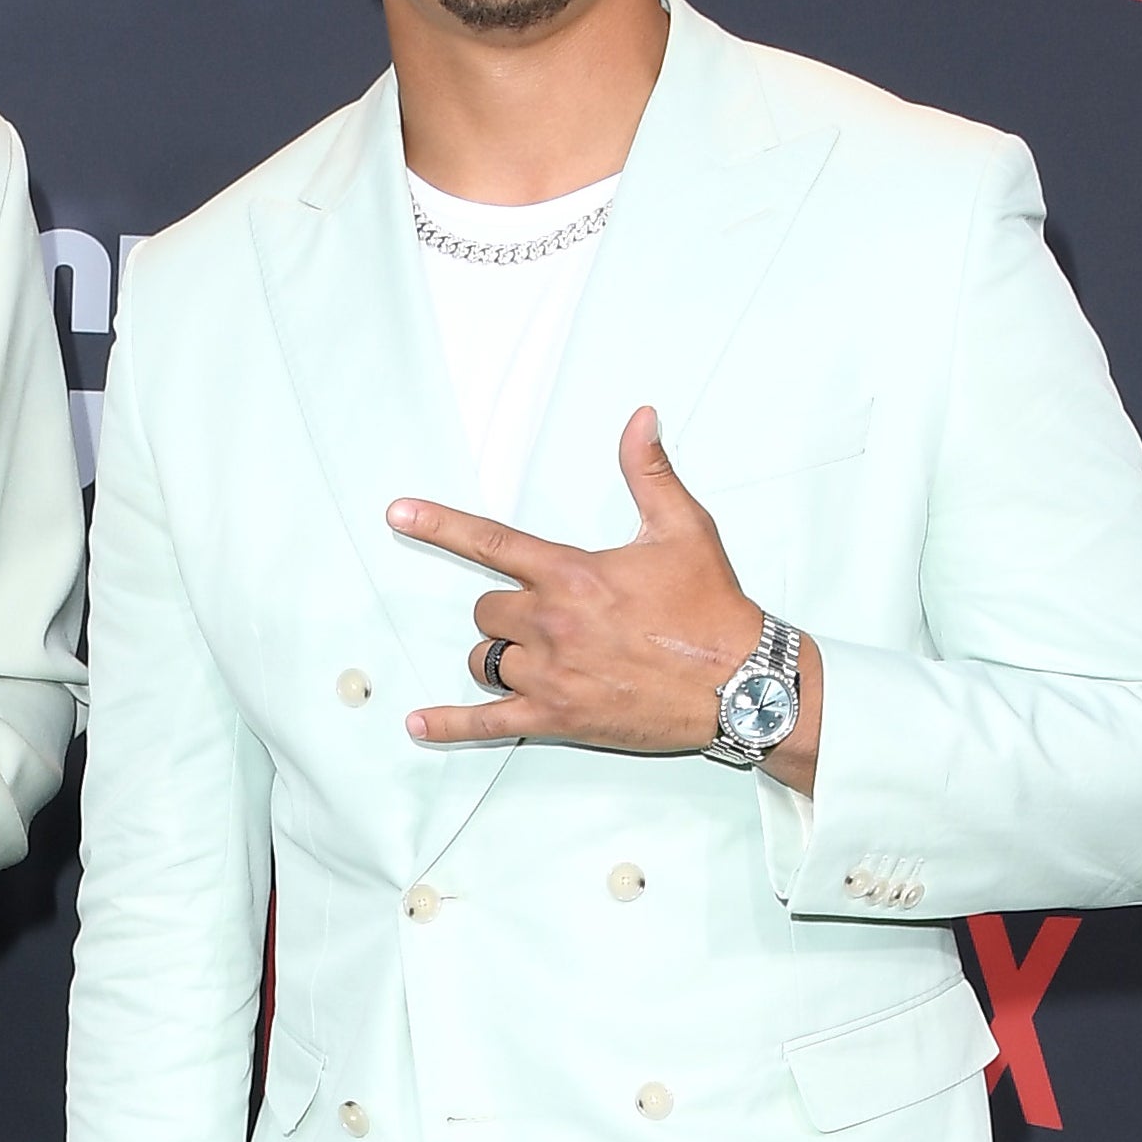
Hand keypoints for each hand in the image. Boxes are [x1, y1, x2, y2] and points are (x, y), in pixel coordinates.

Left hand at [387, 406, 816, 789]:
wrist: (743, 683)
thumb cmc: (712, 607)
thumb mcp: (684, 529)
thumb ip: (649, 472)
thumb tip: (640, 417)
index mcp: (572, 574)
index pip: (490, 542)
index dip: (439, 524)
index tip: (398, 512)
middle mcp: (552, 622)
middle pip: (487, 610)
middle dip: (508, 611)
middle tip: (552, 617)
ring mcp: (551, 674)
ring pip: (486, 660)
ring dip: (501, 657)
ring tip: (541, 659)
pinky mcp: (557, 719)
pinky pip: (488, 722)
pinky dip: (451, 724)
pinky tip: (418, 724)